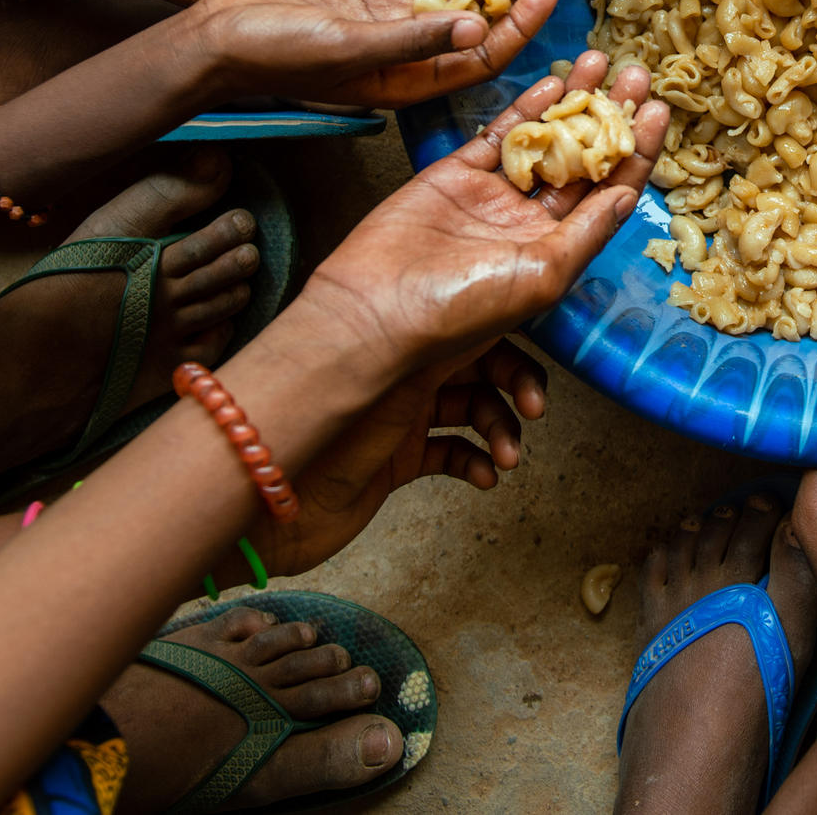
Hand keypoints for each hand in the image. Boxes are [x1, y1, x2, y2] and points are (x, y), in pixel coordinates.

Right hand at [186, 0, 565, 107]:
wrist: (219, 35)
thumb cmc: (275, 55)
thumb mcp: (348, 47)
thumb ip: (411, 39)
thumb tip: (477, 27)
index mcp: (412, 81)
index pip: (482, 56)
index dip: (519, 26)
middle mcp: (412, 54)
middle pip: (483, 21)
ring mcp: (395, 21)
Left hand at [248, 341, 547, 575]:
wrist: (272, 502)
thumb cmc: (312, 432)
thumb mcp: (379, 381)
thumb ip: (429, 347)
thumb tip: (482, 314)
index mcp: (401, 338)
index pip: (469, 318)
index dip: (510, 327)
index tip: (543, 343)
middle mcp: (405, 370)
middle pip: (482, 362)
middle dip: (516, 383)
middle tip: (535, 407)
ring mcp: (403, 416)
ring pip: (473, 409)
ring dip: (501, 430)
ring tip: (509, 457)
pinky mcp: (399, 459)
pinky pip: (452, 453)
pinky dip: (476, 463)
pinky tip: (485, 476)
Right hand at [290, 50, 668, 378]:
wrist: (376, 309)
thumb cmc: (460, 310)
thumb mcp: (542, 277)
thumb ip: (585, 232)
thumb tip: (627, 195)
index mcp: (555, 252)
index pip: (608, 195)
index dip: (637, 154)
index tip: (659, 112)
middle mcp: (527, 224)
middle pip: (581, 160)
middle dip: (611, 117)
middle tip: (638, 73)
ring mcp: (491, 197)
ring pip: (543, 141)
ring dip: (572, 103)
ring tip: (599, 61)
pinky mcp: (453, 175)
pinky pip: (497, 137)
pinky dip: (522, 109)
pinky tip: (551, 83)